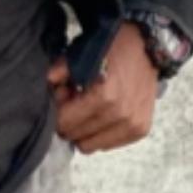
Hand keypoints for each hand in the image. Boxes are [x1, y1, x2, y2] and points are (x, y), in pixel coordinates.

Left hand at [47, 22, 158, 153]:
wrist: (144, 46)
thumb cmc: (111, 47)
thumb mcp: (80, 53)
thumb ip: (60, 71)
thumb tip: (48, 85)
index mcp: (104, 96)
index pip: (66, 122)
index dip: (58, 111)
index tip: (62, 97)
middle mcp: (120, 115)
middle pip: (76, 136)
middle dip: (69, 121)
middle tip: (73, 102)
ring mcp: (133, 124)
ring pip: (91, 146)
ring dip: (84, 130)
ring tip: (87, 108)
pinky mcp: (141, 129)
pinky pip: (109, 145)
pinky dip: (100, 133)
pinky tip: (102, 113)